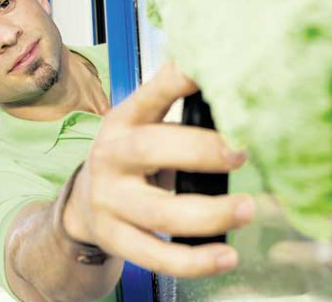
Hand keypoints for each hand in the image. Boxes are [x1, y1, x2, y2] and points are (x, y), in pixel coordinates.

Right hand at [63, 61, 254, 277]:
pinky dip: (193, 261)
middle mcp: (111, 156)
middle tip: (242, 153)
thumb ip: (177, 102)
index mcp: (124, 120)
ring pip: (159, 211)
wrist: (84, 203)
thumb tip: (231, 73)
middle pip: (149, 148)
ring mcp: (110, 200)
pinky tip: (225, 257)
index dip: (180, 80)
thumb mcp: (143, 123)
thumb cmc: (130, 157)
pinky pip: (156, 255)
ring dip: (209, 214)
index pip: (152, 93)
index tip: (213, 70)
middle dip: (199, 150)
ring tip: (247, 209)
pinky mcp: (116, 238)